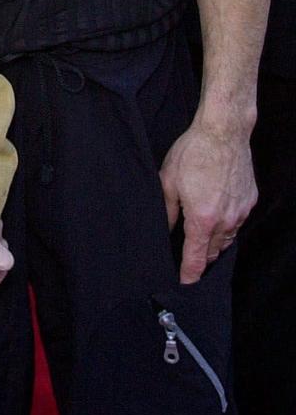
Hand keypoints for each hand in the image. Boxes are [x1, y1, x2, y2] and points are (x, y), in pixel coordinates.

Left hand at [159, 122, 255, 283]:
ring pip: (227, 239)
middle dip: (201, 257)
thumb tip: (165, 230)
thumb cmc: (193, 152)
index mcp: (202, 219)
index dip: (189, 273)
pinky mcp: (249, 201)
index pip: (195, 258)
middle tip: (189, 254)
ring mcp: (240, 212)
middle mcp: (225, 220)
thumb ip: (166, 211)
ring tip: (202, 235)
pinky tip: (216, 212)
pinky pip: (237, 221)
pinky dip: (226, 224)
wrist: (223, 132)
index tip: (184, 283)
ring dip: (214, 241)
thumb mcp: (168, 181)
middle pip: (213, 252)